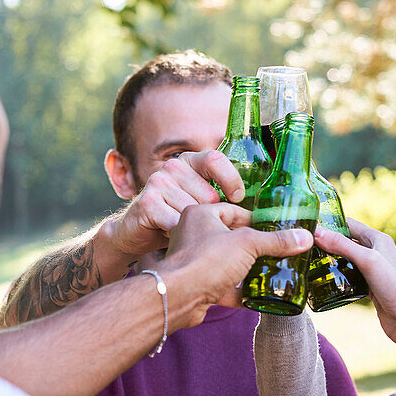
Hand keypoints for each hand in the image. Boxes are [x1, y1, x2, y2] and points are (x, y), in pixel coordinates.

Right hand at [102, 150, 244, 259]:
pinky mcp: (147, 202)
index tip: (238, 198)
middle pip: (209, 195)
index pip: (215, 159)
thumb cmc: (175, 217)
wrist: (135, 233)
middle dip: (211, 217)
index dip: (230, 179)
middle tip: (204, 228)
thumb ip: (222, 196)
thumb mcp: (199, 201)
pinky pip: (176, 223)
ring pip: (194, 212)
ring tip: (183, 232)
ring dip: (192, 229)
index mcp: (190, 161)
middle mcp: (173, 167)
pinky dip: (178, 235)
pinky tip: (171, 236)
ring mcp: (158, 182)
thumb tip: (259, 211)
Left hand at [158, 203, 312, 328]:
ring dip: (247, 269)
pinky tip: (258, 296)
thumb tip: (304, 238)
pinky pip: (223, 287)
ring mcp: (195, 262)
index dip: (254, 218)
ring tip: (271, 270)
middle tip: (277, 249)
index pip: (232, 210)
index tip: (274, 226)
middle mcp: (193, 236)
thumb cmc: (206, 260)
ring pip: (226, 263)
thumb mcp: (248, 244)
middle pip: (230, 237)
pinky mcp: (197, 286)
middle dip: (253, 246)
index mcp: (201, 215)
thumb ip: (276, 241)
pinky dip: (239, 291)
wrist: (180, 296)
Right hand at [314, 219, 395, 374]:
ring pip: (346, 261)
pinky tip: (324, 282)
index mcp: (379, 239)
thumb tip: (317, 231)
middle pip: (346, 242)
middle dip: (326, 242)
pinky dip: (338, 277)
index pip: (349, 223)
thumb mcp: (368, 261)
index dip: (330, 222)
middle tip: (303, 247)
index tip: (308, 225)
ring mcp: (373, 271)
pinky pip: (349, 278)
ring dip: (330, 261)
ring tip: (308, 263)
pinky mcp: (370, 288)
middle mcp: (376, 252)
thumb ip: (343, 245)